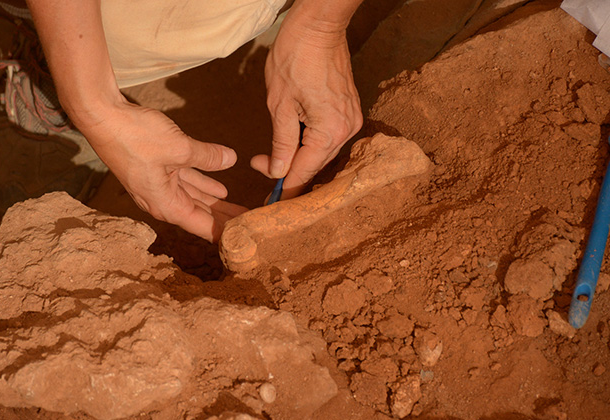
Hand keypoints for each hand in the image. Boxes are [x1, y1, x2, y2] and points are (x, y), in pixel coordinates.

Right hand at [79, 99, 246, 241]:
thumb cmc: (135, 136)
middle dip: (224, 218)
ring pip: (194, 197)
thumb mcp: (179, 148)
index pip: (201, 226)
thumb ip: (207, 156)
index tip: (244, 236)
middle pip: (200, 214)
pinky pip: (185, 180)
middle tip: (251, 223)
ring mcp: (158, 184)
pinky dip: (203, 183)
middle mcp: (161, 199)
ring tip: (240, 209)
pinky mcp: (156, 168)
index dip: (224, 231)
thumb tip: (231, 159)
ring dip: (216, 202)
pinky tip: (221, 187)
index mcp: (165, 204)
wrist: (102, 116)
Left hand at [251, 15, 362, 198]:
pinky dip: (309, 144)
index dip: (284, 188)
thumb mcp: (279, 106)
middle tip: (260, 166)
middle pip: (315, 165)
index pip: (304, 171)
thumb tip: (278, 172)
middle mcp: (346, 131)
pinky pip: (327, 139)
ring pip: (321, 153)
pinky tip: (291, 142)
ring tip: (270, 155)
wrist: (318, 26)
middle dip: (287, 171)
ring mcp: (351, 121)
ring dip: (297, 157)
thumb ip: (281, 143)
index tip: (268, 201)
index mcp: (330, 132)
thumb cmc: (296, 58)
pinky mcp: (349, 112)